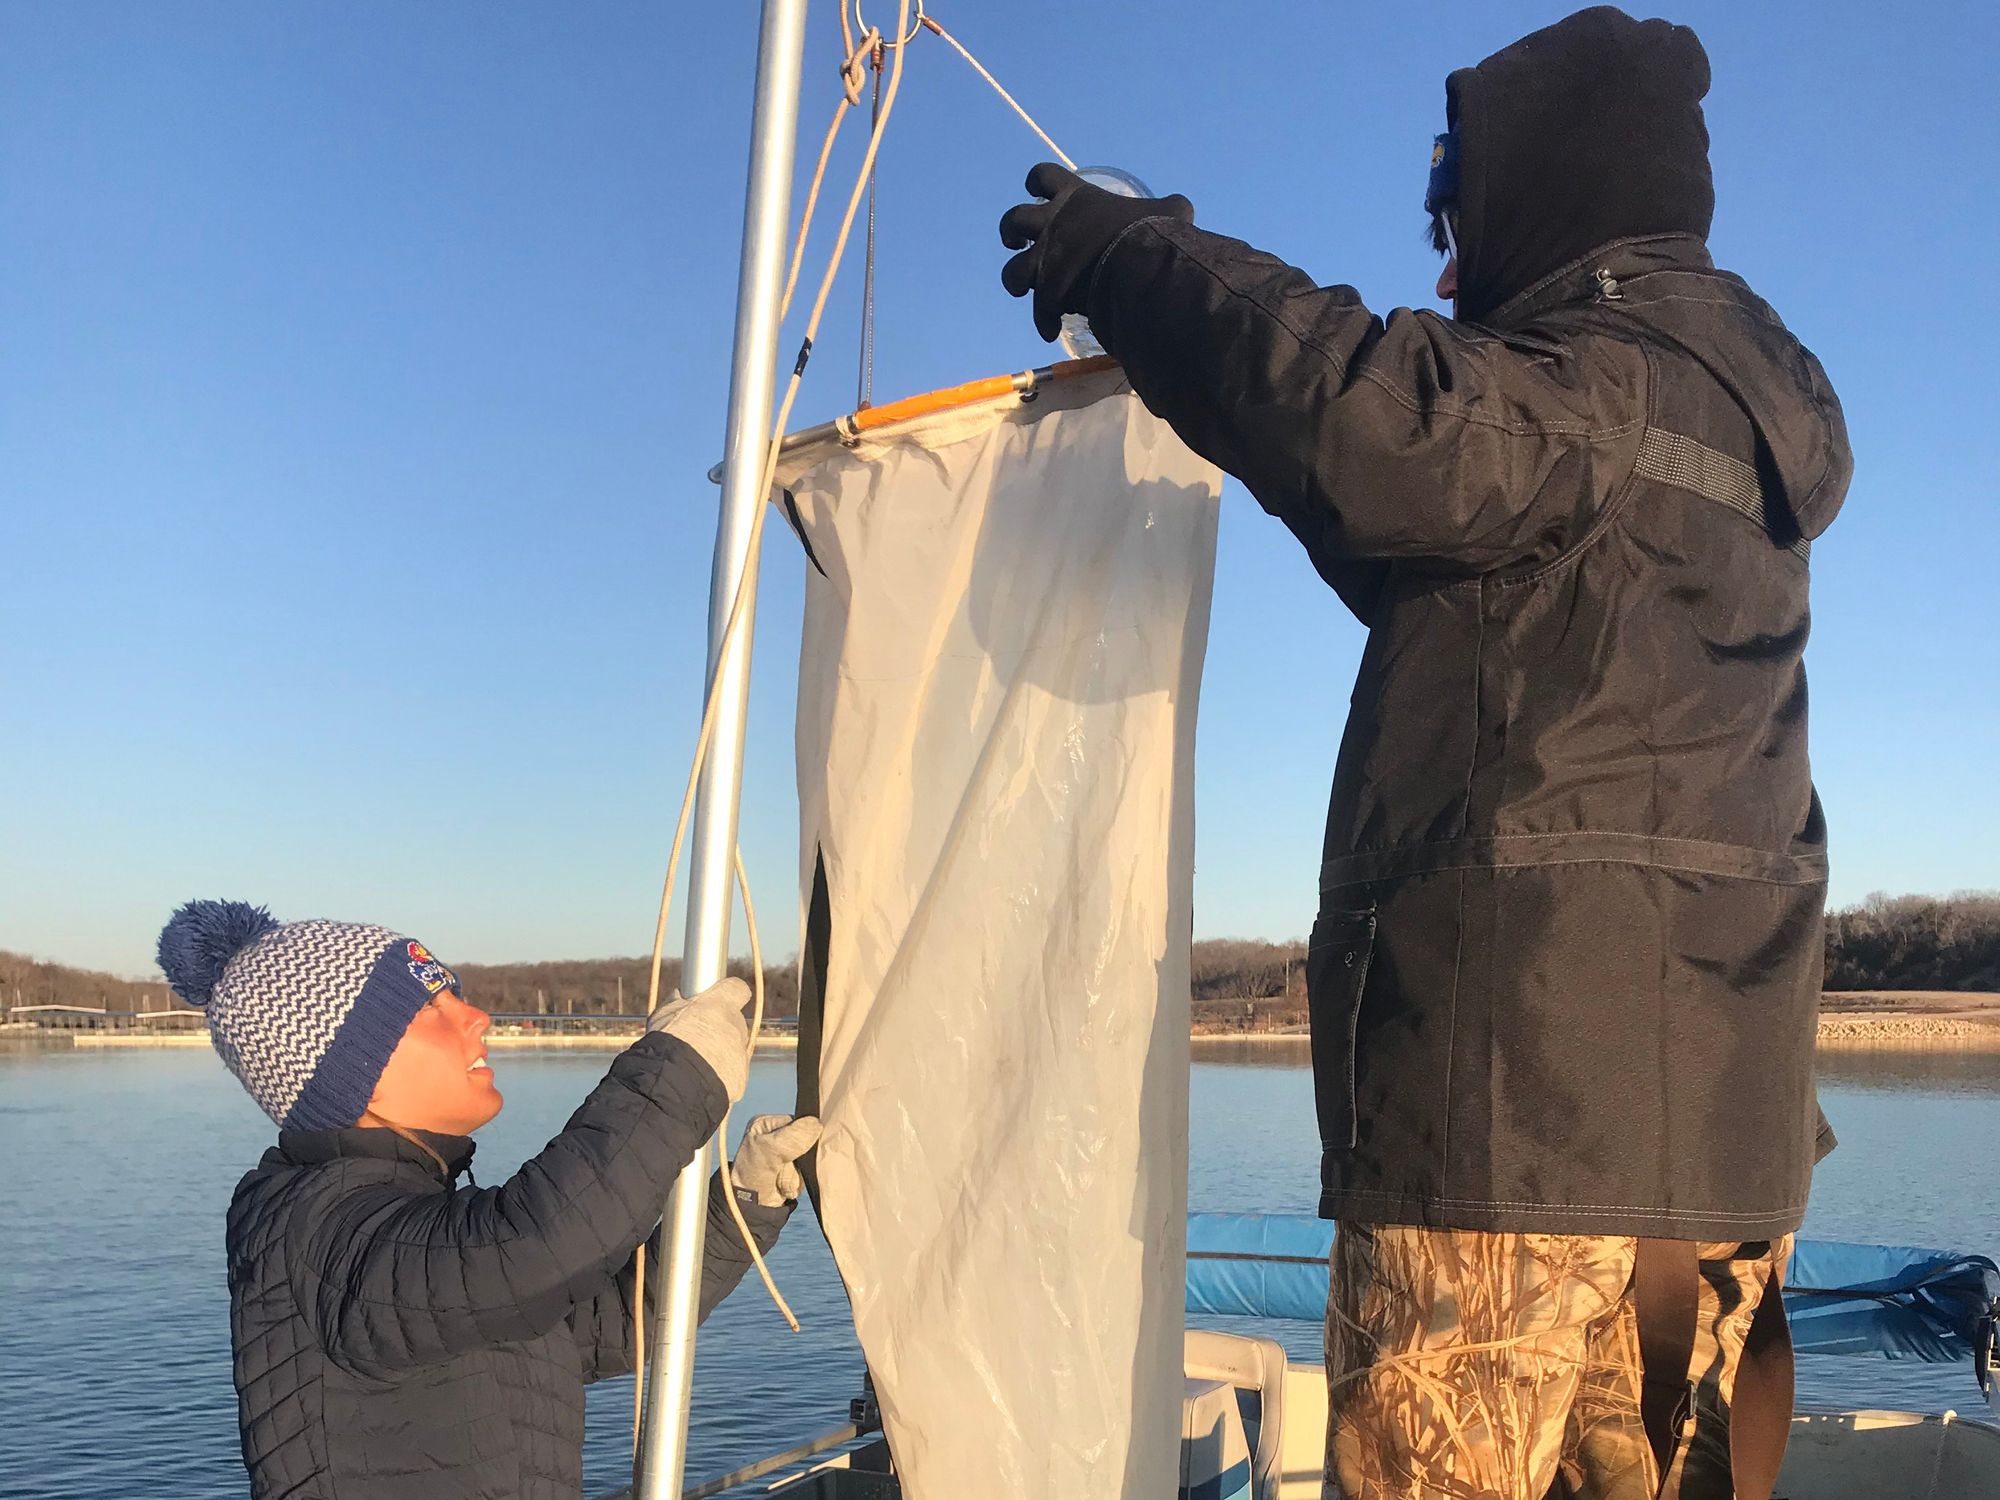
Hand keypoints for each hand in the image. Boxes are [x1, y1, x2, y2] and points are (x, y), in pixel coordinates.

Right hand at [647, 977, 750, 1103]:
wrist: (678, 1078)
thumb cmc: (668, 1042)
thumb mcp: (664, 1015)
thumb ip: (674, 1003)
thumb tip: (676, 995)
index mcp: (721, 1003)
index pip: (737, 988)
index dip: (729, 994)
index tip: (719, 999)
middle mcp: (736, 1024)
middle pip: (733, 1022)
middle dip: (719, 1028)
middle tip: (697, 1038)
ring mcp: (740, 1051)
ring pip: (733, 1049)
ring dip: (719, 1053)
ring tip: (695, 1063)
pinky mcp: (741, 1075)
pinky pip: (733, 1073)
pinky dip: (721, 1075)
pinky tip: (701, 1079)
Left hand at [730, 1114, 821, 1206]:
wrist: (752, 1207)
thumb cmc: (753, 1174)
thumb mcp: (769, 1150)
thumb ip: (792, 1137)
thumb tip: (817, 1124)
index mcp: (767, 1124)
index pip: (798, 1122)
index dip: (800, 1138)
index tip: (788, 1153)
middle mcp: (776, 1136)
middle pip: (807, 1142)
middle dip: (796, 1161)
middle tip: (779, 1169)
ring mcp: (785, 1154)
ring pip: (808, 1158)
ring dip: (796, 1175)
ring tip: (780, 1181)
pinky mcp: (792, 1169)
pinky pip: (807, 1172)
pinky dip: (797, 1182)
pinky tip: (784, 1186)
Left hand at [999, 163, 1192, 341]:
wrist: (1135, 266)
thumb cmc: (1151, 233)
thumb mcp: (1168, 210)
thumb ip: (1167, 207)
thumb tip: (1181, 210)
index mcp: (1075, 197)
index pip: (1043, 175)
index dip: (1036, 182)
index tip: (1035, 191)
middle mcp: (1052, 224)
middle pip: (1013, 220)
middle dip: (1011, 233)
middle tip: (1018, 243)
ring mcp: (1046, 258)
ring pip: (1011, 269)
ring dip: (1015, 279)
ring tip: (1025, 289)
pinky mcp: (1047, 290)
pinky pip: (1037, 308)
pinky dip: (1042, 319)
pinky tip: (1051, 329)